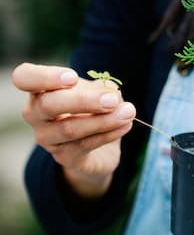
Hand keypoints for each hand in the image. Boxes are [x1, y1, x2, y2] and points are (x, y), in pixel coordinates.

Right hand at [12, 63, 135, 197]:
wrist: (98, 147)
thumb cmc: (93, 109)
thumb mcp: (98, 92)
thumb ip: (102, 88)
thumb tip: (110, 93)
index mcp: (40, 90)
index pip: (24, 77)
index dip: (45, 77)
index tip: (73, 77)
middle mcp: (36, 114)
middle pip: (48, 105)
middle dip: (84, 101)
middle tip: (112, 100)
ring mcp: (47, 138)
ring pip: (70, 128)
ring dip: (104, 120)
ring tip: (129, 112)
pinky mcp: (64, 157)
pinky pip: (85, 145)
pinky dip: (109, 133)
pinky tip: (126, 125)